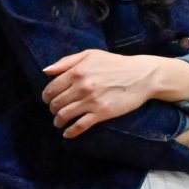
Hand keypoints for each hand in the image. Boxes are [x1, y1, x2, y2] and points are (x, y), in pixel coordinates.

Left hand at [42, 50, 161, 137]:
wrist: (142, 75)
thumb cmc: (115, 63)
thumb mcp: (90, 54)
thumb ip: (66, 61)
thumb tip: (45, 70)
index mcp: (77, 71)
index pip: (51, 88)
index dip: (47, 96)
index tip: (48, 100)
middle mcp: (82, 87)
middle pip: (56, 103)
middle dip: (52, 108)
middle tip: (55, 110)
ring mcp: (91, 101)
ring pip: (64, 115)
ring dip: (58, 121)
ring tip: (59, 122)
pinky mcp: (102, 113)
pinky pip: (80, 125)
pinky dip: (70, 131)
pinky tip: (67, 133)